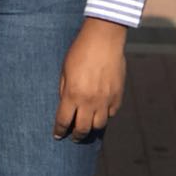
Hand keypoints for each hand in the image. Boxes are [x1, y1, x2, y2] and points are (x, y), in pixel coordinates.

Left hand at [53, 18, 126, 140]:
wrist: (103, 39)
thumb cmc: (80, 51)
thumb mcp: (65, 70)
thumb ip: (64, 90)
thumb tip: (65, 105)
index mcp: (72, 94)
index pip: (63, 121)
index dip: (59, 130)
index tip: (58, 135)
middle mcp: (89, 101)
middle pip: (82, 129)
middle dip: (76, 135)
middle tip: (74, 135)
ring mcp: (105, 99)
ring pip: (99, 125)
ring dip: (92, 127)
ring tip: (88, 125)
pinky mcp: (118, 95)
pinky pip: (112, 113)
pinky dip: (106, 115)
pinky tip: (101, 112)